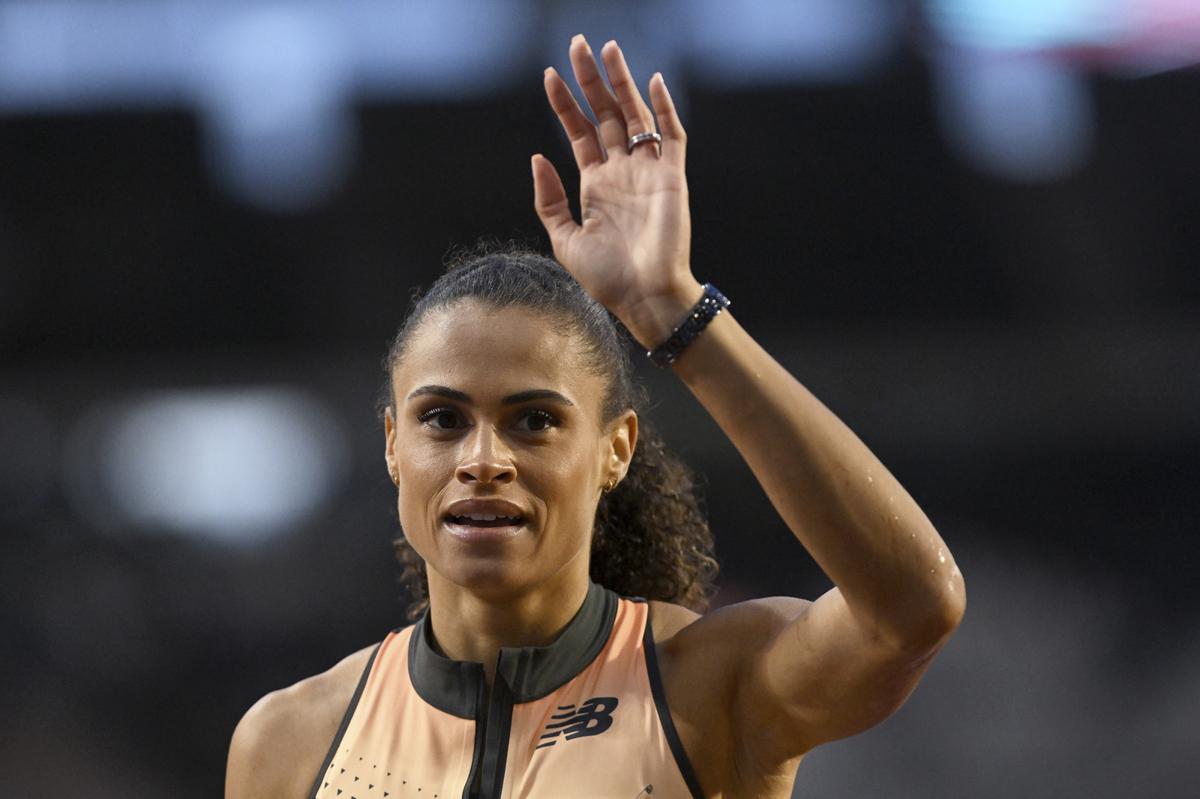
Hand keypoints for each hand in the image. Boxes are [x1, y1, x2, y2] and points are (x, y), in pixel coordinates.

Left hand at [532, 35, 701, 346]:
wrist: (645, 297)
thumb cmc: (607, 278)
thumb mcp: (564, 240)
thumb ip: (549, 201)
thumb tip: (537, 156)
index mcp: (596, 185)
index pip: (580, 133)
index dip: (565, 104)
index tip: (550, 76)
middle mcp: (622, 172)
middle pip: (607, 115)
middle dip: (591, 81)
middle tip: (578, 46)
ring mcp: (648, 172)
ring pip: (636, 115)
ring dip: (622, 83)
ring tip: (607, 49)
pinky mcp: (672, 177)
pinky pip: (671, 136)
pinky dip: (664, 109)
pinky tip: (653, 82)